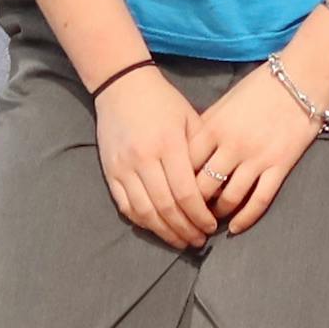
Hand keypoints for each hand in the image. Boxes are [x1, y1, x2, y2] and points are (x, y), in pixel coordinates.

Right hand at [92, 66, 217, 248]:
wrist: (122, 86)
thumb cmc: (163, 102)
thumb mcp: (190, 118)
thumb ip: (202, 151)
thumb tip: (218, 186)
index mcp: (168, 145)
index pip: (186, 192)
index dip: (200, 215)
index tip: (212, 226)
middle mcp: (143, 159)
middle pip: (166, 207)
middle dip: (185, 229)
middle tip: (199, 240)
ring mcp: (123, 168)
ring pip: (145, 212)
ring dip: (165, 232)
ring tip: (182, 241)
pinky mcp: (110, 173)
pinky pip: (126, 206)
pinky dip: (143, 222)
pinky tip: (158, 228)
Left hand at [183, 63, 327, 235]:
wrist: (301, 77)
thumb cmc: (260, 86)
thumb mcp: (225, 102)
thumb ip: (206, 126)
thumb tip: (187, 152)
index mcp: (213, 127)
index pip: (184, 165)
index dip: (176, 184)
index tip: (174, 194)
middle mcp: (231, 145)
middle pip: (202, 187)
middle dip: (194, 206)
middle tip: (191, 214)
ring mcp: (256, 157)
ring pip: (229, 198)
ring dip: (218, 214)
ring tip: (214, 220)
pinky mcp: (279, 165)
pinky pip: (259, 200)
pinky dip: (245, 219)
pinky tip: (237, 228)